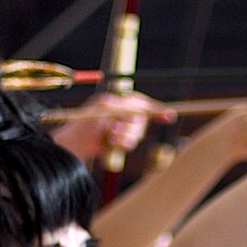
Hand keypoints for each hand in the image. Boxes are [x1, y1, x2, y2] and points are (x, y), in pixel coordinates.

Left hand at [52, 92, 174, 162]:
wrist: (77, 143)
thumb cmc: (88, 122)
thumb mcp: (108, 109)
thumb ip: (128, 106)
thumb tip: (144, 105)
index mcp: (120, 101)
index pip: (143, 102)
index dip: (157, 109)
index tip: (169, 115)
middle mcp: (123, 113)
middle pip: (143, 120)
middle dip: (131, 127)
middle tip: (115, 130)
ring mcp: (122, 128)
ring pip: (138, 134)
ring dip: (125, 137)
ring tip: (110, 137)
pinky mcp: (121, 141)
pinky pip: (131, 144)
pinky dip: (122, 145)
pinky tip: (110, 143)